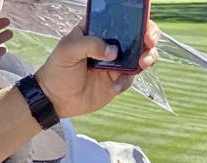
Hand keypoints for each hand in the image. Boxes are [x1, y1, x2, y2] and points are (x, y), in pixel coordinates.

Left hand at [35, 18, 159, 118]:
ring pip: (141, 55)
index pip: (118, 18)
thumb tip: (114, 51)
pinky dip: (126, 82)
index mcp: (95, 30)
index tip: (141, 25)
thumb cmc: (58, 70)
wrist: (57, 99)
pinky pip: (131, 77)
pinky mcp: (118, 79)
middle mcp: (108, 43)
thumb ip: (90, 45)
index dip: (134, 18)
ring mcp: (116, 61)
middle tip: (149, 43)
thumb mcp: (68, 50)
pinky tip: (113, 87)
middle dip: (148, 36)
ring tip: (143, 64)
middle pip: (137, 34)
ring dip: (148, 57)